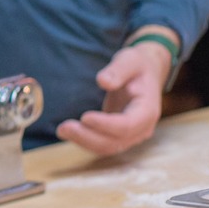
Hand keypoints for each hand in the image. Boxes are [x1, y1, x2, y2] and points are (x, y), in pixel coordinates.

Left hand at [58, 40, 170, 155]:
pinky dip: (85, 141)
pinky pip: (103, 144)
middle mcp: (142, 128)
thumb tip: (103, 81)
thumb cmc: (137, 65)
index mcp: (147, 111)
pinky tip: (68, 132)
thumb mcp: (130, 60)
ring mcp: (132, 135)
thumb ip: (118, 70)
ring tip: (61, 130)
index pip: (127, 125)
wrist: (146, 73)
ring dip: (83, 142)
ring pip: (107, 147)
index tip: (84, 117)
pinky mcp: (120, 135)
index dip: (105, 125)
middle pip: (115, 142)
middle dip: (88, 137)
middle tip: (63, 127)